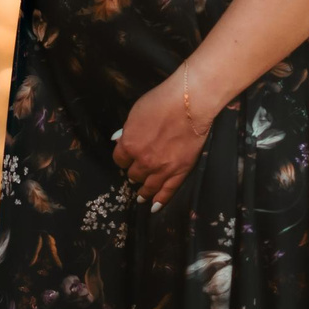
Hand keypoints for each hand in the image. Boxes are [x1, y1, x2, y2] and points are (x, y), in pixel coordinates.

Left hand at [113, 70, 211, 207]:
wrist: (190, 103)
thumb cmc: (163, 101)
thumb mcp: (136, 112)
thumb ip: (127, 130)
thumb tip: (118, 140)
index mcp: (129, 145)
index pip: (119, 160)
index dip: (123, 158)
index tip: (126, 158)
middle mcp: (143, 161)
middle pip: (133, 174)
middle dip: (134, 171)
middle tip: (137, 171)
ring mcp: (162, 169)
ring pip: (148, 186)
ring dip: (143, 191)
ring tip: (141, 196)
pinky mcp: (180, 172)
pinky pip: (167, 191)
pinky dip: (160, 200)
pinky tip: (154, 207)